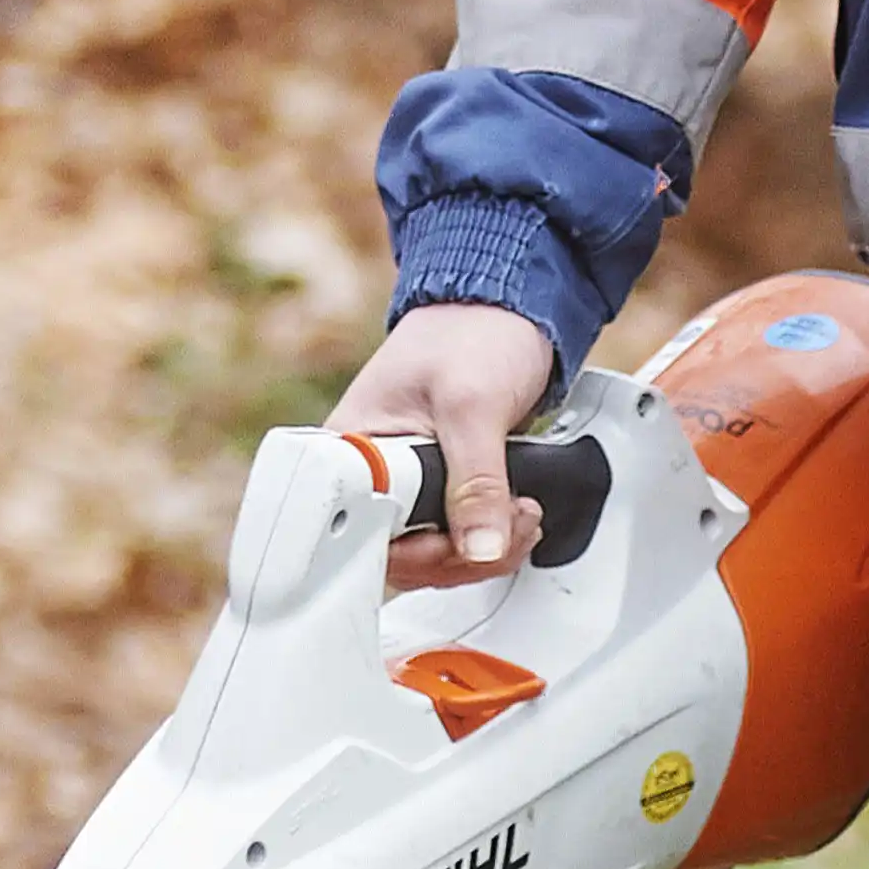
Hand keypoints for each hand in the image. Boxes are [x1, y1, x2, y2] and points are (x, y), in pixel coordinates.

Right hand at [326, 301, 559, 589]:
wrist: (508, 309)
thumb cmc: (472, 334)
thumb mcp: (473, 405)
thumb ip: (476, 480)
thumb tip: (480, 548)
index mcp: (350, 449)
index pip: (360, 536)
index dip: (415, 552)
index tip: (459, 539)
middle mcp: (369, 474)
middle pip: (400, 558)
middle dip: (463, 554)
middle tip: (506, 523)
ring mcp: (404, 486)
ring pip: (432, 557)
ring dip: (484, 550)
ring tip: (518, 515)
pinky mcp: (436, 491)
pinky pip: (454, 541)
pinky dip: (490, 539)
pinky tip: (513, 516)